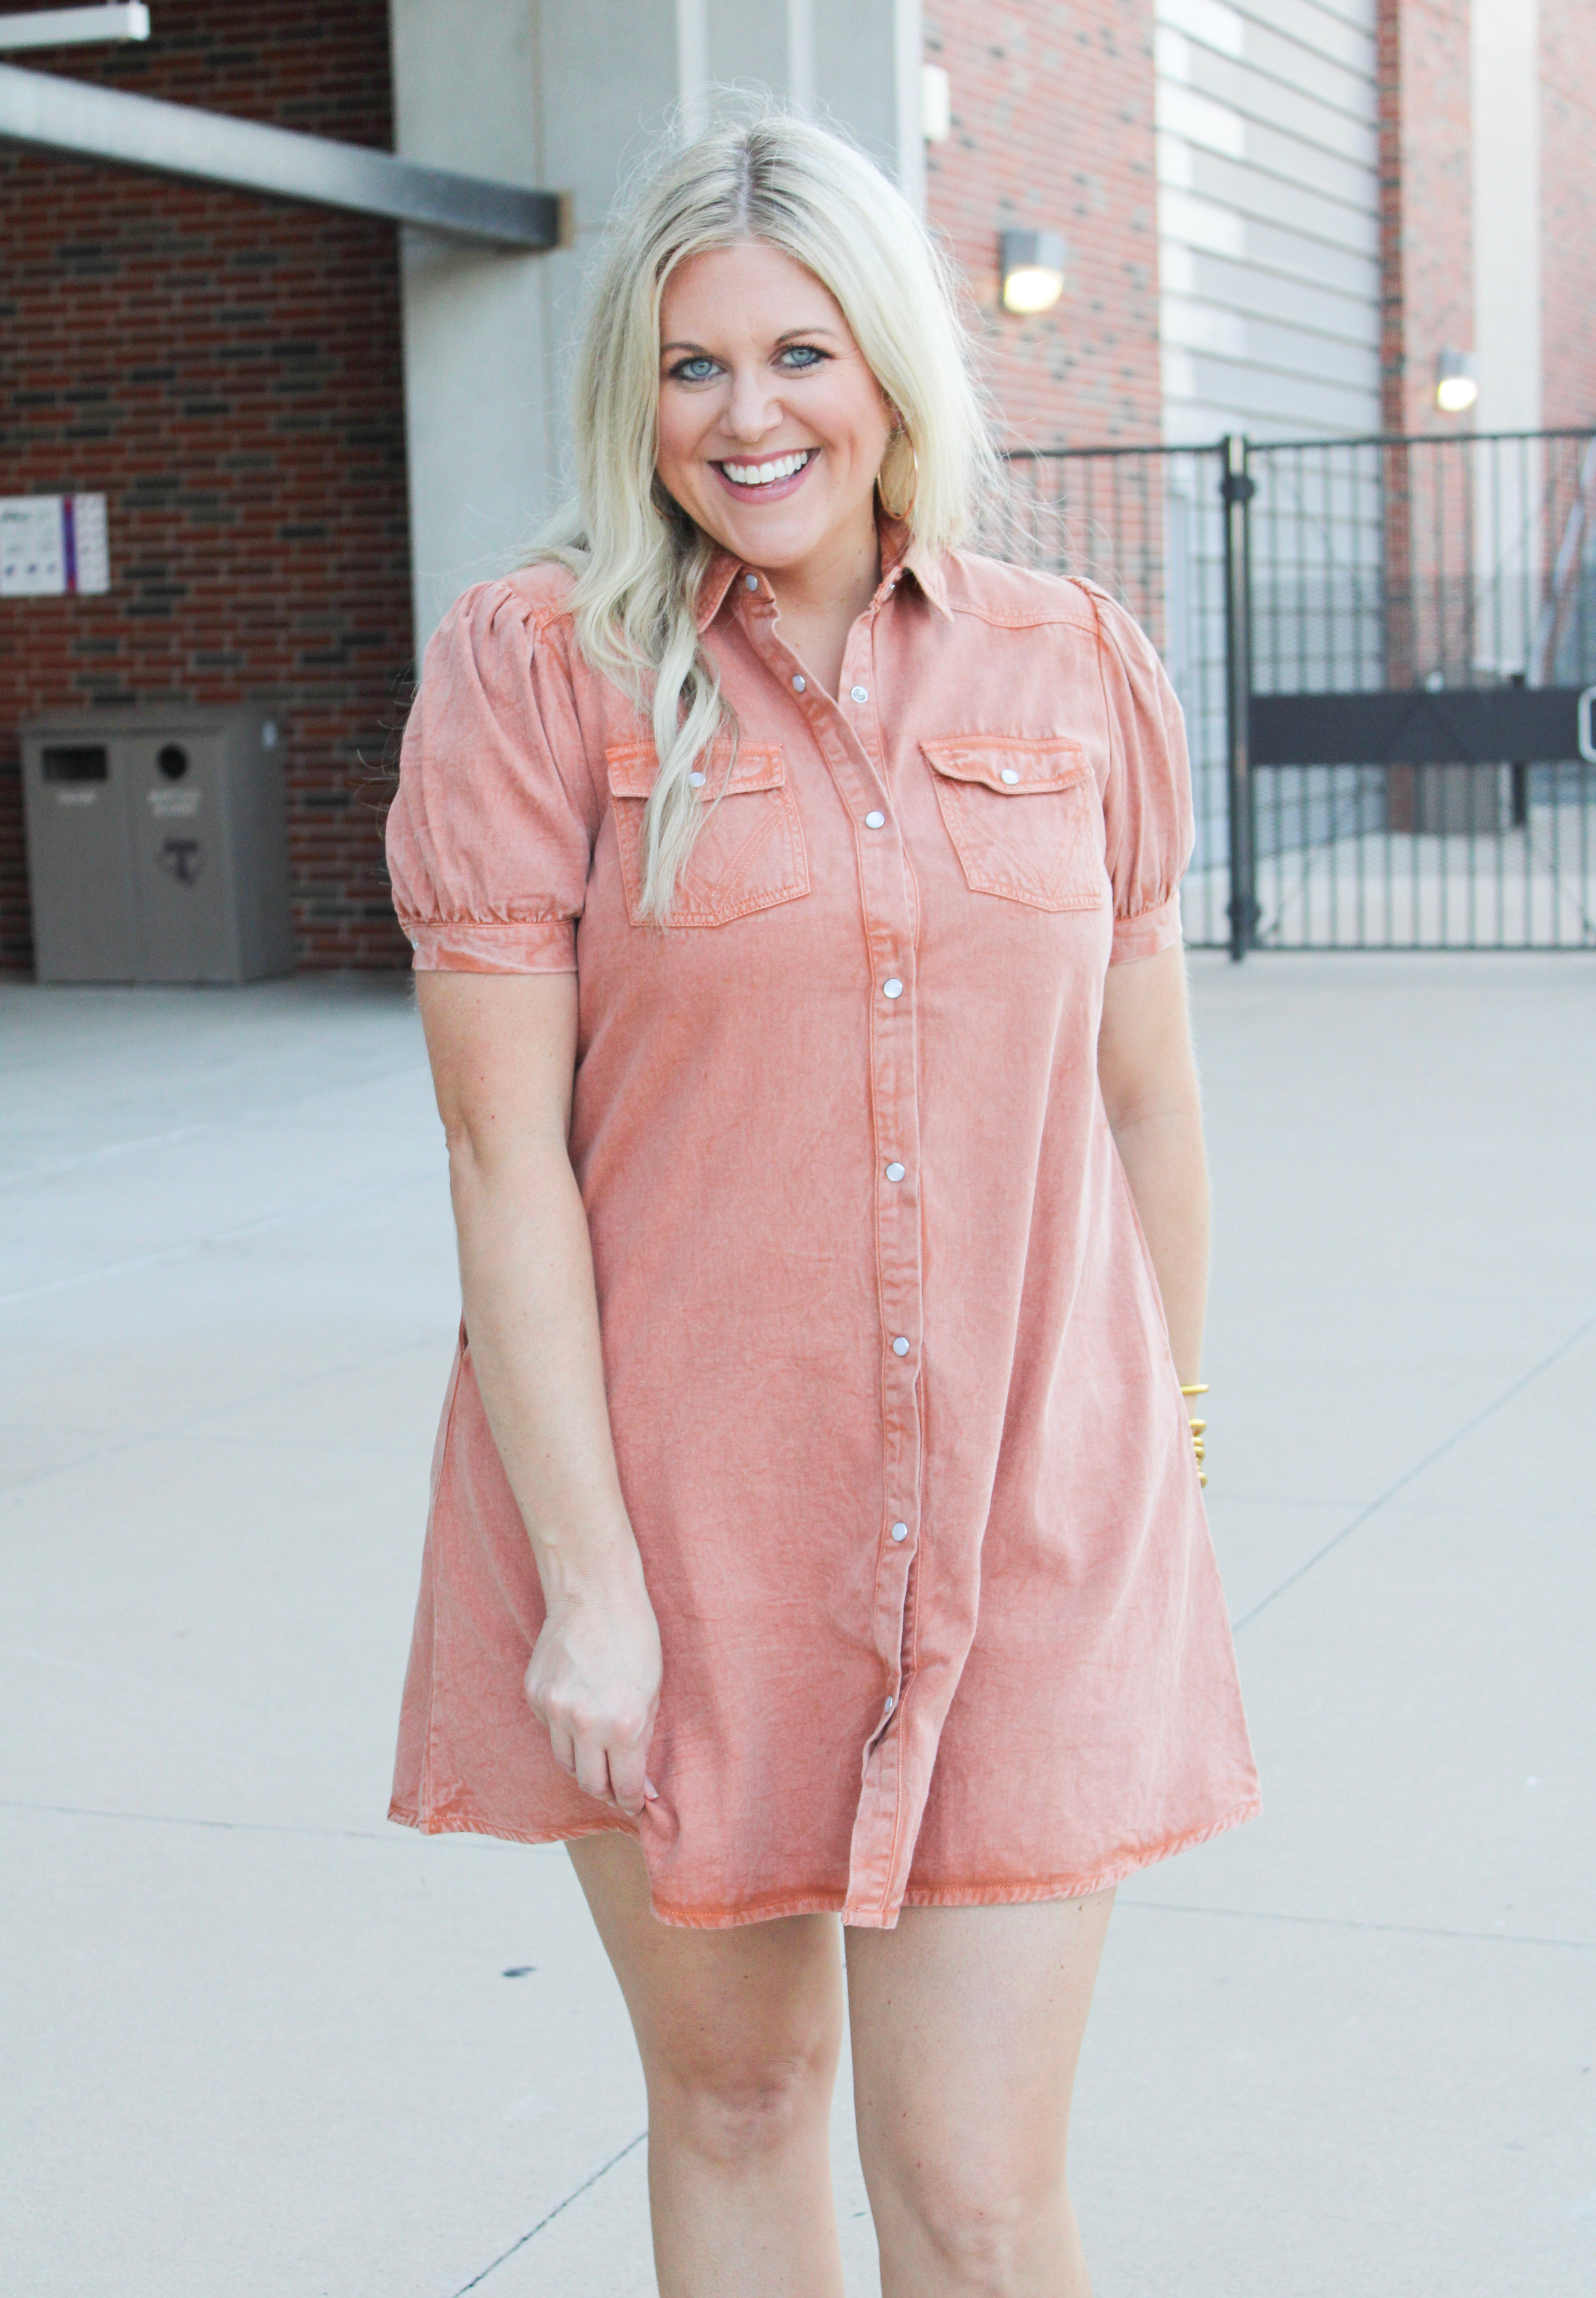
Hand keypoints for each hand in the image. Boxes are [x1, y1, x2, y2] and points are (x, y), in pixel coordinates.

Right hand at [524, 1548, 662, 1819]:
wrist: (593, 1593)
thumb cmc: (634, 1637)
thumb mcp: (653, 1691)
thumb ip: (644, 1739)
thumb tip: (640, 1785)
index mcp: (623, 1724)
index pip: (623, 1787)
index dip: (631, 1800)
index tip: (635, 1802)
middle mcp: (585, 1723)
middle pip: (589, 1783)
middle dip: (605, 1787)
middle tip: (616, 1780)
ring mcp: (554, 1709)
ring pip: (564, 1761)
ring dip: (582, 1760)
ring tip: (597, 1741)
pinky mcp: (534, 1694)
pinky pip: (549, 1729)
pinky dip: (563, 1727)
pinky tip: (578, 1703)